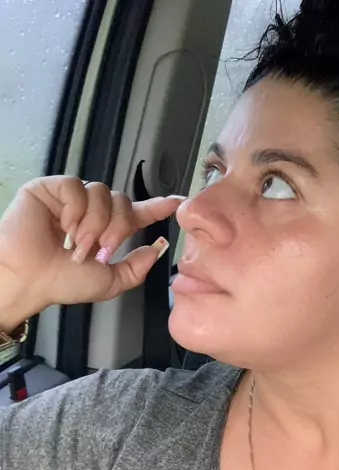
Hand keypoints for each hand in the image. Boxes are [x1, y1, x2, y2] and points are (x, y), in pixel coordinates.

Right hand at [0, 176, 184, 329]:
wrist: (29, 280)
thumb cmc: (61, 283)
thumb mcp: (108, 281)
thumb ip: (136, 267)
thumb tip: (158, 248)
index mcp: (106, 231)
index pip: (137, 213)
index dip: (158, 206)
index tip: (178, 202)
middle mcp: (91, 212)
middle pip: (122, 201)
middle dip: (116, 228)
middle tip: (100, 250)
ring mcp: (71, 199)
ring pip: (102, 193)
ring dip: (94, 223)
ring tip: (75, 243)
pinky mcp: (50, 189)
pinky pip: (76, 186)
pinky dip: (74, 209)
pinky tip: (62, 226)